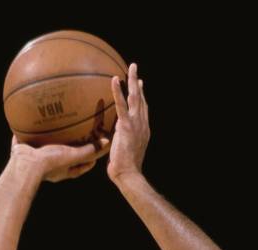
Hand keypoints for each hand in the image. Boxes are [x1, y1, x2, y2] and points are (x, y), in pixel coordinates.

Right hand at [10, 136, 110, 182]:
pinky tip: (29, 122)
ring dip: (50, 140)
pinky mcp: (25, 152)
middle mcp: (52, 166)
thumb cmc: (50, 162)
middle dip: (71, 149)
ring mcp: (38, 159)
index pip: (83, 166)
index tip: (98, 150)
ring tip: (54, 127)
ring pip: (46, 149)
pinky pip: (27, 141)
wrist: (25, 165)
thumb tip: (106, 142)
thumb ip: (88, 150)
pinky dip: (28, 133)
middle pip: (65, 157)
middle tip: (78, 137)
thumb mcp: (72, 155)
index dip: (91, 159)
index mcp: (65, 170)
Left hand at [107, 63, 149, 183]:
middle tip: (135, 69)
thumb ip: (120, 138)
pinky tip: (114, 79)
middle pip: (141, 100)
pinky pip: (121, 105)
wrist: (129, 174)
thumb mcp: (123, 151)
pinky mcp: (127, 126)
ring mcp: (136, 125)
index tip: (140, 85)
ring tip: (131, 67)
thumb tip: (114, 132)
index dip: (142, 96)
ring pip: (135, 98)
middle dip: (138, 83)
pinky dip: (118, 92)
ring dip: (132, 81)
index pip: (143, 110)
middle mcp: (142, 125)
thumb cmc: (124, 169)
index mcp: (143, 130)